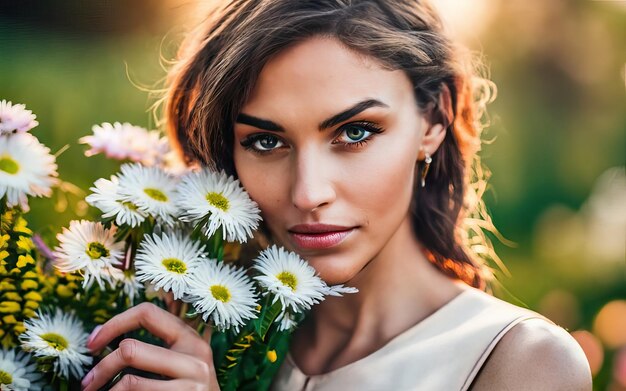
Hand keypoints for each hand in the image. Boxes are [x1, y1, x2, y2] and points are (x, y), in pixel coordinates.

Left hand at [81, 302, 219, 389]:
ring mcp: (192, 383)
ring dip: (106, 390)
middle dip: (101, 367)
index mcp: (190, 337)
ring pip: (130, 382)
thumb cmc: (189, 389)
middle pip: (130, 349)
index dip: (114, 324)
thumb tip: (102, 338)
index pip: (147, 313)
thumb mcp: (183, 361)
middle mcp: (195, 356)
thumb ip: (157, 347)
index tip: (92, 344)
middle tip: (87, 383)